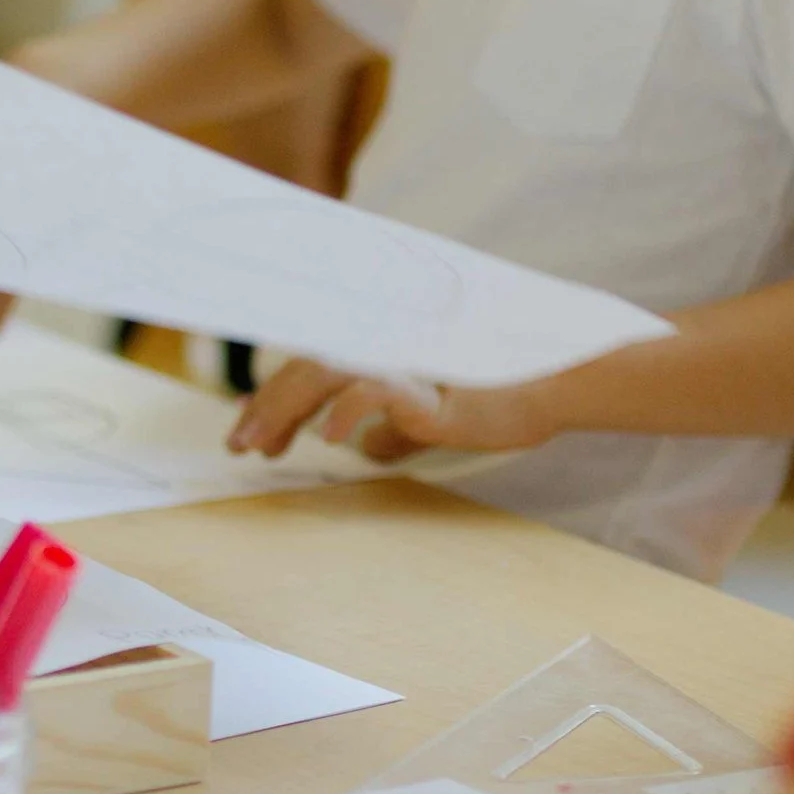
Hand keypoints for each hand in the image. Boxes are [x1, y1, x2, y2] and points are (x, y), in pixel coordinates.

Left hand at [227, 358, 556, 462]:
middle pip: (306, 369)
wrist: (554, 385)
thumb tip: (367, 447)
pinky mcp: (427, 380)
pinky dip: (344, 411)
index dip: (274, 396)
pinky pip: (373, 389)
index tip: (247, 428)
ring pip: (324, 375)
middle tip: (238, 444)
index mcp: (382, 351)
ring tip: (262, 445)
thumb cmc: (500, 396)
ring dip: (285, 410)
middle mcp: (384, 345)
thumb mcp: (433, 420)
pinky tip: (327, 438)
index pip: (313, 368)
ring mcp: (404, 358)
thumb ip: (396, 428)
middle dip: (265, 407)